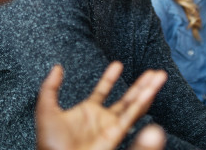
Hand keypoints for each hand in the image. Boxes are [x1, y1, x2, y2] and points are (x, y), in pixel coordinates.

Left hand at [36, 62, 167, 149]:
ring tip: (159, 76)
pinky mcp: (116, 134)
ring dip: (147, 90)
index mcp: (87, 112)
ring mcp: (111, 127)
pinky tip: (150, 91)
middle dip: (140, 85)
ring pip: (134, 106)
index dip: (109, 79)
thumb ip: (50, 88)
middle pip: (126, 99)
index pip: (102, 92)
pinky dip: (142, 103)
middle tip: (153, 72)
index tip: (117, 64)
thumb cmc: (49, 143)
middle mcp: (103, 120)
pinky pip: (131, 116)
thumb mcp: (46, 109)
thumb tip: (56, 68)